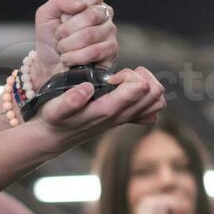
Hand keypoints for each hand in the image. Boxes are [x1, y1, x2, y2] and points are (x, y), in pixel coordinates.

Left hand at [31, 0, 117, 90]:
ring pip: (90, 35)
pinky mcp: (111, 52)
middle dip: (67, 30)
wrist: (49, 65)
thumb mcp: (46, 14)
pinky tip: (70, 58)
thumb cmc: (50, 39)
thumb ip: (60, 0)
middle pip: (91, 15)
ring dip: (69, 45)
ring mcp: (109, 34)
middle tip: (60, 36)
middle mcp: (103, 16)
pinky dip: (76, 57)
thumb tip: (80, 4)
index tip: (65, 16)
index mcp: (90, 3)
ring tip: (64, 48)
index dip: (77, 4)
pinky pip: (94, 51)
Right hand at [37, 66, 166, 147]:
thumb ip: (70, 100)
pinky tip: (129, 93)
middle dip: (141, 76)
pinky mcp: (126, 119)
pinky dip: (147, 99)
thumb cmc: (55, 120)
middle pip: (155, 92)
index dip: (128, 75)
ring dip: (147, 85)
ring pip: (158, 101)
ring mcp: (126, 118)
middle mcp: (122, 115)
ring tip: (126, 81)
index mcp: (108, 110)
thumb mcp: (55, 109)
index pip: (140, 88)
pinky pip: (152, 110)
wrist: (55, 138)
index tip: (111, 77)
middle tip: (121, 77)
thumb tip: (88, 88)